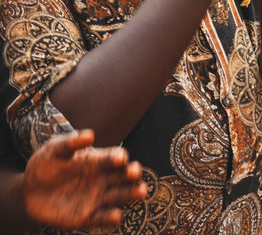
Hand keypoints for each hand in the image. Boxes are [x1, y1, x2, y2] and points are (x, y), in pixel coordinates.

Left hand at [23, 130, 146, 229]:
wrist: (28, 192)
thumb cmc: (45, 166)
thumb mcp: (54, 150)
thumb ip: (70, 142)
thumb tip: (90, 135)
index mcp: (99, 161)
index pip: (115, 158)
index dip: (119, 158)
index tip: (118, 159)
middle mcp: (103, 179)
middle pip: (125, 177)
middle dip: (133, 174)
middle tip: (134, 173)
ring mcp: (97, 199)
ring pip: (121, 197)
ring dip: (132, 194)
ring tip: (140, 192)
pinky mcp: (87, 217)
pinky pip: (102, 219)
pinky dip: (111, 218)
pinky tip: (116, 216)